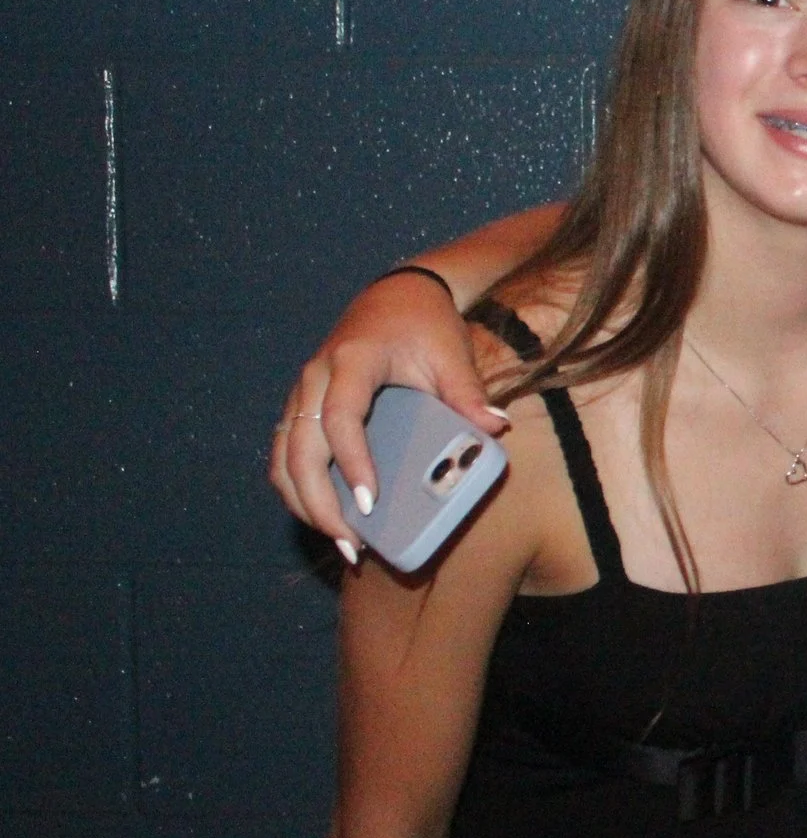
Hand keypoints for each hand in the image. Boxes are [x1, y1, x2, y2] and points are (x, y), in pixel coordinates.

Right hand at [269, 272, 505, 559]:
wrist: (396, 294)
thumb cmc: (426, 324)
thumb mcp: (452, 353)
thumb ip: (469, 392)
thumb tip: (494, 429)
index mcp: (352, 360)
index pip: (341, 418)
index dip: (351, 463)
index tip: (369, 504)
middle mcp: (316, 376)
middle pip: (299, 449)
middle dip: (318, 503)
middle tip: (350, 543)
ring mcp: (301, 391)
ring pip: (283, 457)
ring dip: (302, 503)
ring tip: (338, 539)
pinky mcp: (299, 405)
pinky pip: (285, 454)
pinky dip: (297, 489)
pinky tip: (323, 516)